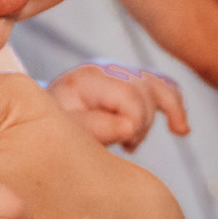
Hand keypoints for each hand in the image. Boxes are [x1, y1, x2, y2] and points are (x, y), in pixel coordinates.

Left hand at [47, 62, 189, 150]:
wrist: (36, 123)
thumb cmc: (48, 130)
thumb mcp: (61, 132)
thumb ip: (91, 128)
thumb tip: (127, 128)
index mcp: (86, 80)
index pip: (130, 97)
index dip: (134, 126)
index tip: (123, 146)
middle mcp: (105, 70)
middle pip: (145, 93)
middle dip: (141, 126)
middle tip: (123, 148)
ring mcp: (119, 74)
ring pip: (157, 90)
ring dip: (152, 120)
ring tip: (132, 145)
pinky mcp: (130, 83)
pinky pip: (162, 88)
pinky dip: (174, 107)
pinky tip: (181, 131)